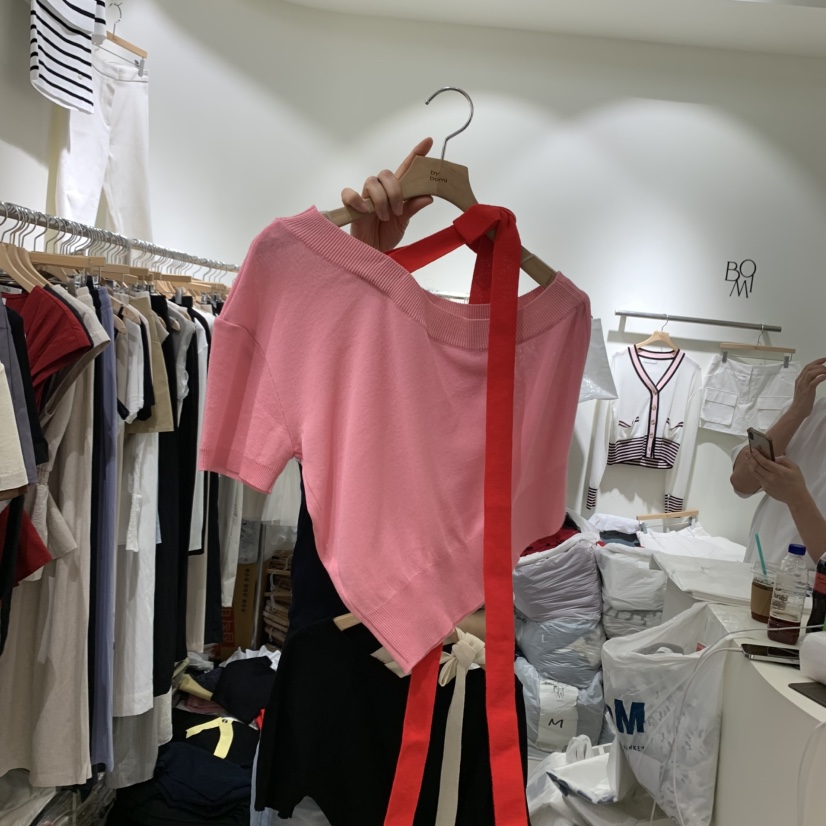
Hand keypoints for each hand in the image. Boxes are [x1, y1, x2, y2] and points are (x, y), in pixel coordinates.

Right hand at [341, 137, 433, 251]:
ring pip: (372, 182)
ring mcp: (365, 197)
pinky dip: (357, 200)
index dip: (416, 154)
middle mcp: (381, 191)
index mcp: (396, 192)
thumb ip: (412, 208)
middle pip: (386, 174)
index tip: (428, 141)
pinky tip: (364, 211)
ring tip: (385, 217)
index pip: (406, 168)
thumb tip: (428, 197)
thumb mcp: (403, 223)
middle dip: (395, 190)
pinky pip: (350, 193)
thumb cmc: (386, 235)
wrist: (372, 252)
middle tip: (398, 210)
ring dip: (381, 200)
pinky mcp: (351, 205)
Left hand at [747, 449, 808, 505]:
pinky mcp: (765, 489)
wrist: (796, 498)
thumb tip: (774, 457)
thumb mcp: (795, 468)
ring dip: (750, 464)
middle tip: (747, 452)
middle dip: (750, 458)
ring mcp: (766, 484)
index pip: (764, 462)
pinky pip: (758, 478)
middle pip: (756, 466)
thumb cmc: (797, 481)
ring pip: (754, 472)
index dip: (757, 455)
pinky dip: (755, 472)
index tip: (753, 449)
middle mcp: (770, 478)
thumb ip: (784, 460)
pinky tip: (754, 467)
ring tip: (747, 458)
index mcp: (779, 471)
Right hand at [788, 357, 825, 420]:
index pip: (807, 367)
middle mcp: (800, 381)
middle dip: (819, 365)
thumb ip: (809, 382)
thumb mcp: (804, 389)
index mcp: (799, 380)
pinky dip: (820, 377)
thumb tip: (818, 377)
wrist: (797, 411)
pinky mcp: (807, 391)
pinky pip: (814, 382)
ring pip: (810, 373)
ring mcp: (803, 386)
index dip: (816, 362)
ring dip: (820, 370)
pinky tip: (825, 377)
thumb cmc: (802, 402)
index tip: (824, 359)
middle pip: (809, 368)